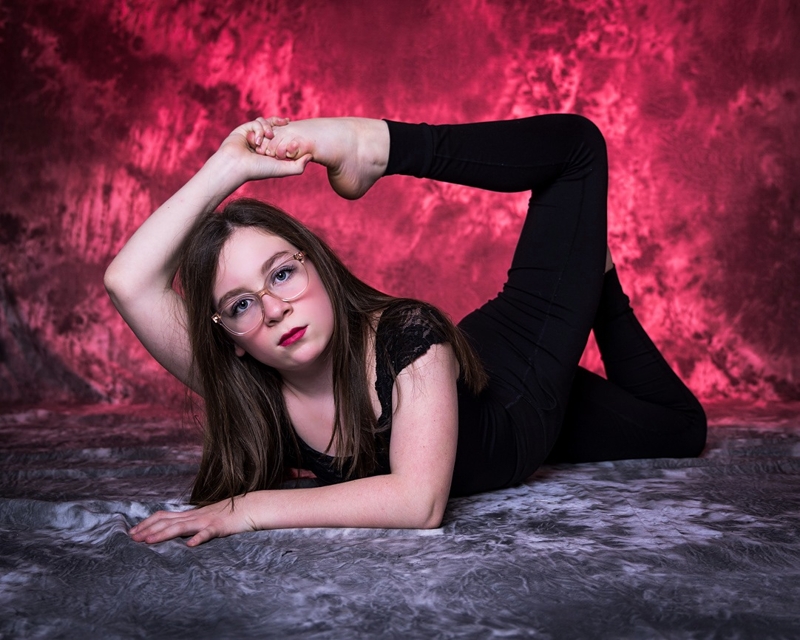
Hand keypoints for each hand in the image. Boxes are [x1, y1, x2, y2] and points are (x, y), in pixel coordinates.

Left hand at [129, 497, 255, 546]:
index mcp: (191, 514)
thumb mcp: (207, 518)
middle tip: (132, 539)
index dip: (147, 522)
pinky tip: (190, 545)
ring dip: (164, 533)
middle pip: (167, 521)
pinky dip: (199, 538)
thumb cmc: (230, 515)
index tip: (133, 532)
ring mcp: (207, 520)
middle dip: (148, 529)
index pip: (164, 516)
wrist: (252, 507)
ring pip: (182, 526)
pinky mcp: (220, 526)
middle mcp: (195, 516)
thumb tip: (179, 533)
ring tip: (149, 541)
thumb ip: (193, 523)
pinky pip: (208, 533)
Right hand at [215, 116, 311, 182]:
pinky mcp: (244, 129)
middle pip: (274, 127)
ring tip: (268, 137)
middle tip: (287, 122)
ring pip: (265, 123)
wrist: (237, 165)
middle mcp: (262, 143)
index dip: (288, 132)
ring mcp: (253, 135)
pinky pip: (256, 122)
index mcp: (270, 151)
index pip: (282, 137)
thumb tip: (309, 157)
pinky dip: (258, 129)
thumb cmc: (259, 169)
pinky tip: (256, 140)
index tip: (294, 127)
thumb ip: (298, 166)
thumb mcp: (283, 169)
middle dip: (280, 124)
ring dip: (268, 128)